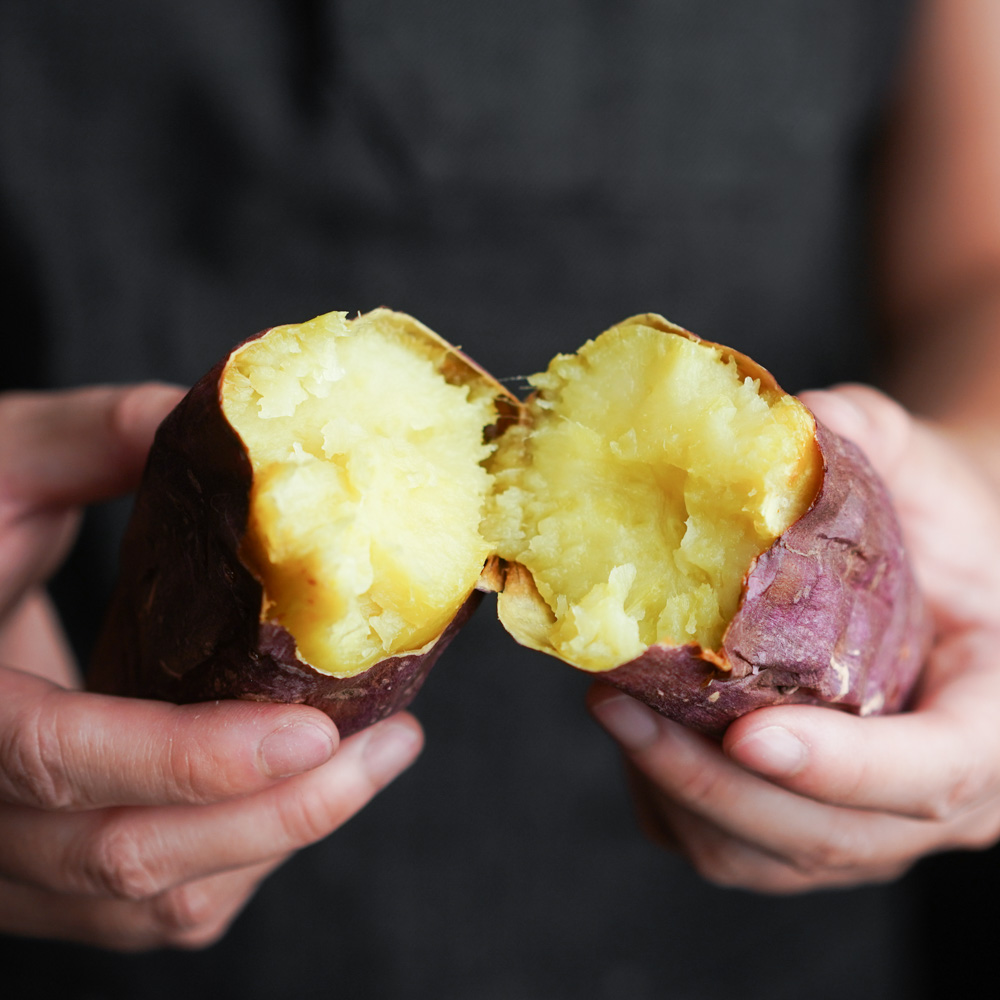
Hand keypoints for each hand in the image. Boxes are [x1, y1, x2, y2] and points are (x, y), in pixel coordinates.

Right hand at [0, 386, 422, 947]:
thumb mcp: (3, 462)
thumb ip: (102, 435)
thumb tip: (247, 422)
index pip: (57, 754)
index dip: (188, 754)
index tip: (315, 730)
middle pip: (127, 854)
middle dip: (281, 812)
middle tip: (391, 743)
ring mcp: (6, 859)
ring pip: (152, 900)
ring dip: (279, 838)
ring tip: (374, 755)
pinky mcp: (47, 873)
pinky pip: (155, 907)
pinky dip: (244, 860)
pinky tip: (304, 789)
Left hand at [589, 384, 999, 891]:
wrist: (929, 568)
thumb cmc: (931, 518)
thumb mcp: (918, 463)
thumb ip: (866, 437)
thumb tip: (788, 418)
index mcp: (994, 717)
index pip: (934, 772)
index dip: (844, 765)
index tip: (749, 735)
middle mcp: (940, 795)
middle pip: (830, 836)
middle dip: (713, 782)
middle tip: (619, 706)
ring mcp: (870, 822)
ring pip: (768, 857)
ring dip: (676, 794)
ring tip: (612, 710)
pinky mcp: (807, 826)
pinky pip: (732, 851)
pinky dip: (670, 805)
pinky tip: (634, 735)